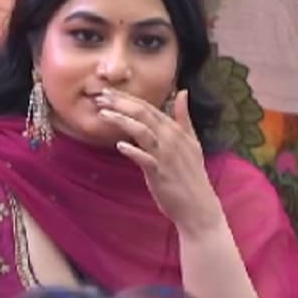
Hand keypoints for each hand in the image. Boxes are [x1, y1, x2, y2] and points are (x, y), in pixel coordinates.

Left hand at [95, 88, 224, 236]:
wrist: (197, 205)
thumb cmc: (191, 174)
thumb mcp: (191, 142)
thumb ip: (183, 117)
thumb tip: (182, 92)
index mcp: (175, 130)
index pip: (149, 107)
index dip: (127, 98)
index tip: (107, 92)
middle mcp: (171, 139)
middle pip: (143, 114)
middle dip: (121, 103)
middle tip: (100, 97)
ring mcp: (165, 156)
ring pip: (142, 131)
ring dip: (122, 121)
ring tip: (103, 115)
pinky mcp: (160, 174)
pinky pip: (145, 159)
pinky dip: (133, 151)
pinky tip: (119, 145)